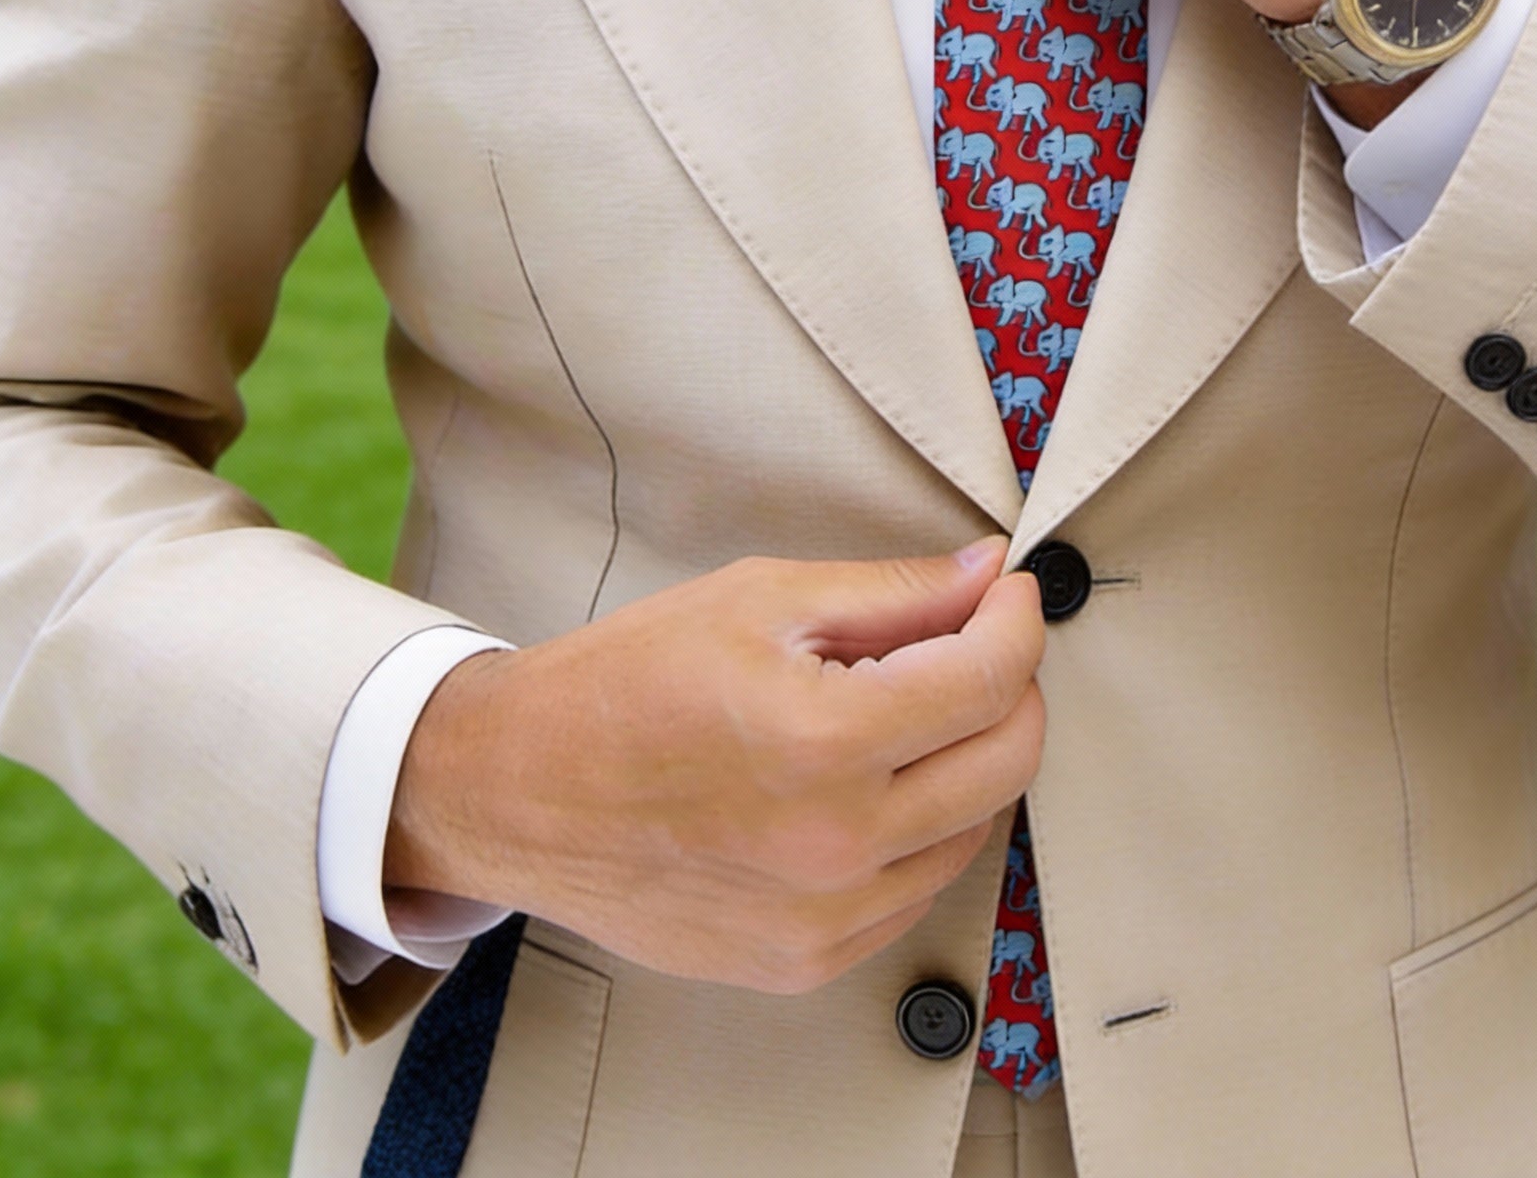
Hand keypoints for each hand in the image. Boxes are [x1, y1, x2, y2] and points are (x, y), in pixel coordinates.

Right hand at [385, 539, 1044, 994]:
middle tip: (969, 642)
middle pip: (1009, 759)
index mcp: (824, 742)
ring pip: (976, 828)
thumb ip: (891, 592)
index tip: (1007, 594)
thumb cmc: (624, 685)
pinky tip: (868, 783)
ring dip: (968, 758)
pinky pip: (917, 889)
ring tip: (902, 711)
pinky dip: (922, 828)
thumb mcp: (759, 599)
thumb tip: (988, 576)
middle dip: (1009, 684)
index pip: (992, 678)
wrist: (520, 792)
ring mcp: (825, 917)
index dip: (1017, 619)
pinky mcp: (806, 960)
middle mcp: (836, 845)